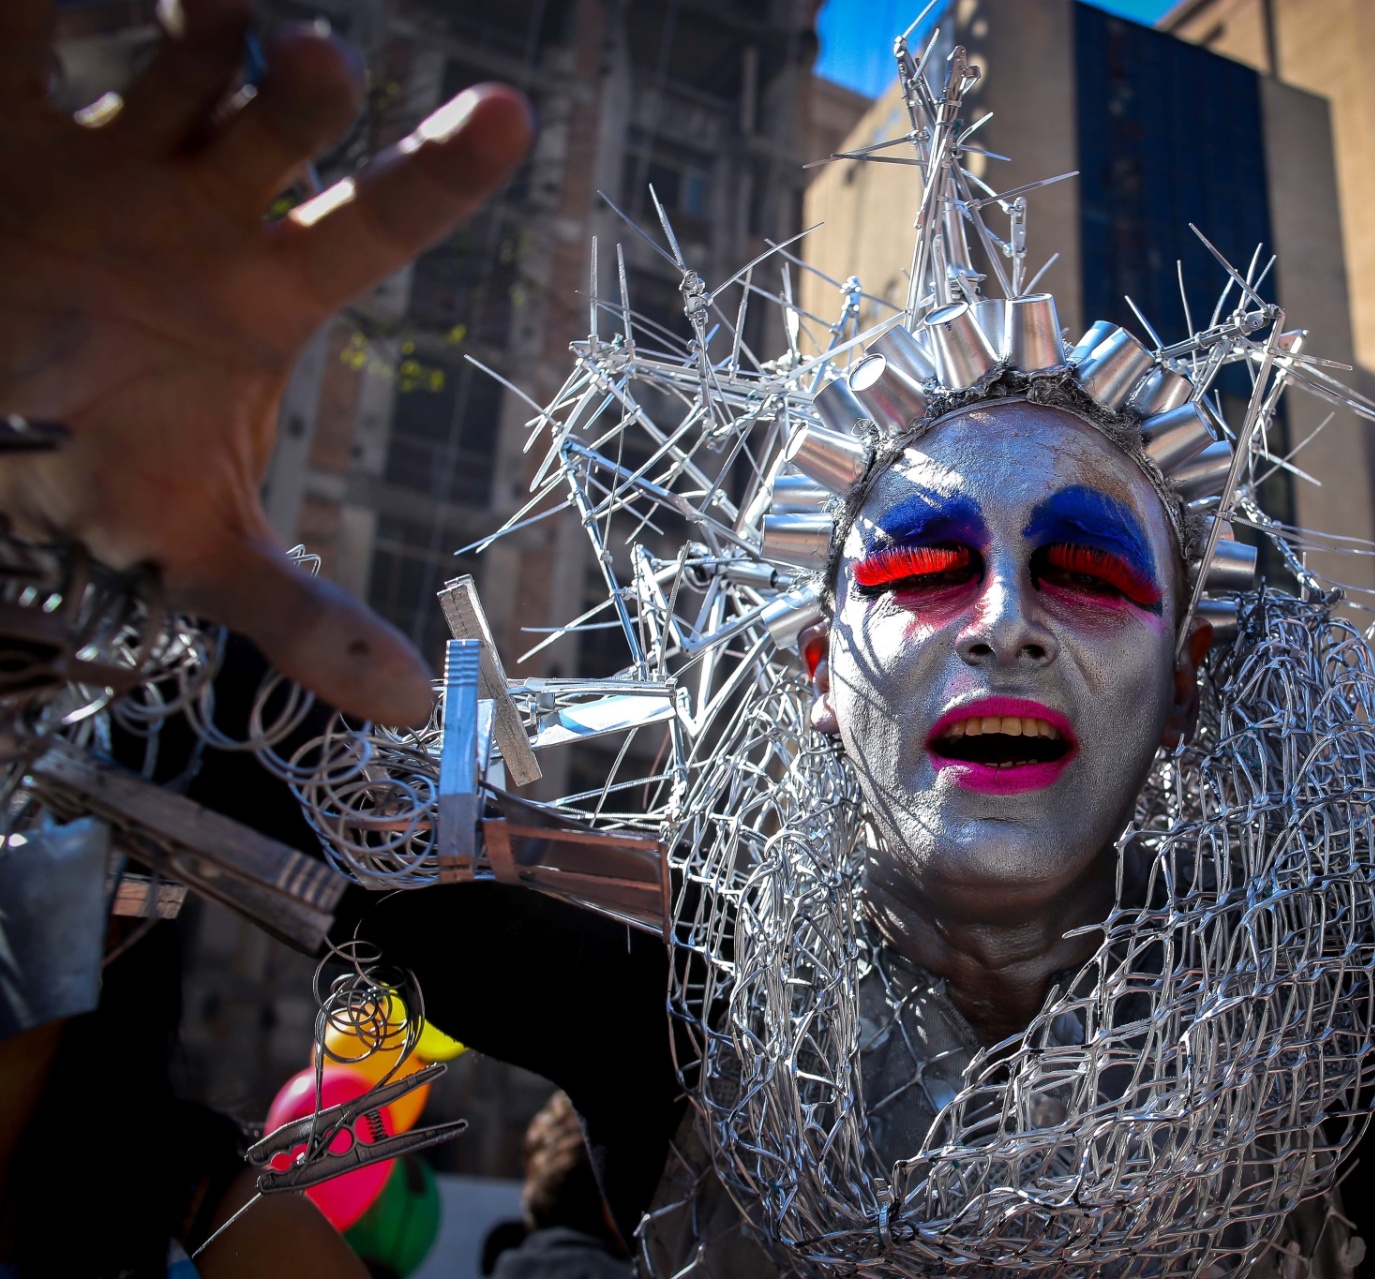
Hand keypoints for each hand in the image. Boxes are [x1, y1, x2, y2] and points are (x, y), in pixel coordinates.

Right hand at [0, 0, 531, 724]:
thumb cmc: (85, 462)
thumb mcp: (189, 548)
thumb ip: (298, 616)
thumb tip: (416, 710)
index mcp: (265, 287)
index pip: (379, 221)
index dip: (441, 172)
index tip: (507, 114)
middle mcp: (204, 201)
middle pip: (285, 118)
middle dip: (302, 90)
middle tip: (313, 69)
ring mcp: (107, 148)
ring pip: (181, 51)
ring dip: (205, 23)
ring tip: (211, 10)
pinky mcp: (2, 121)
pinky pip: (23, 33)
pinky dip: (40, 4)